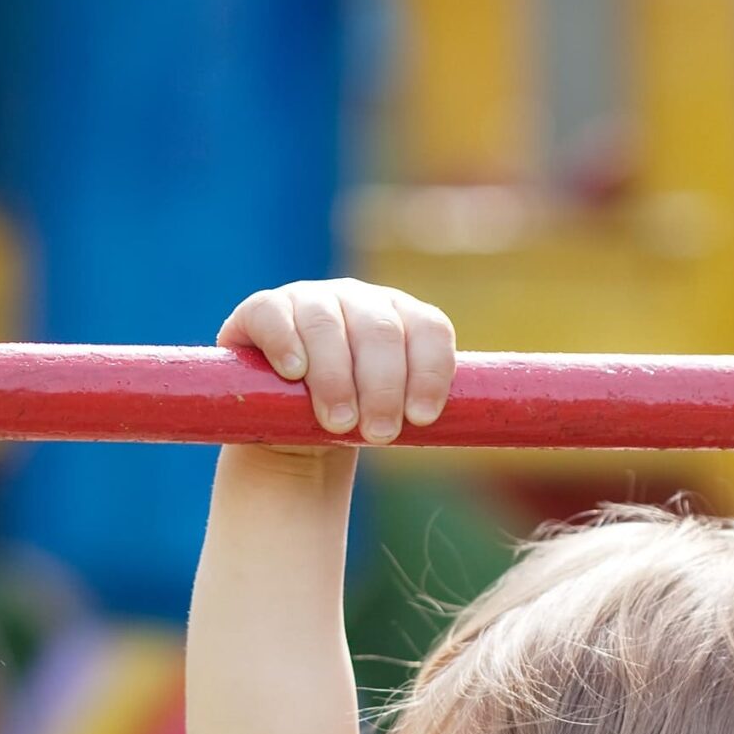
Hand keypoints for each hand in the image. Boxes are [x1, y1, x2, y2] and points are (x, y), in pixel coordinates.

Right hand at [216, 278, 455, 454]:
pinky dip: (286, 342)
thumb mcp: (396, 417)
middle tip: (380, 434)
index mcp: (402, 319)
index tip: (422, 418)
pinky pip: (274, 314)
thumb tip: (471, 429)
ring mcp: (310, 299)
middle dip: (384, 387)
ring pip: (328, 324)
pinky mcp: (262, 310)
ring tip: (339, 423)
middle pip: (381, 330)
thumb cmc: (356, 422)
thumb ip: (425, 415)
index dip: (430, 371)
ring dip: (336, 377)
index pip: (429, 329)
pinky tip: (294, 372)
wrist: (292, 429)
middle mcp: (360, 300)